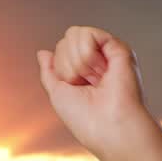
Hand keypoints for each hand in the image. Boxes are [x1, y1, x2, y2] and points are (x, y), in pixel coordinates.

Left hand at [36, 26, 161, 160]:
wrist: (108, 126)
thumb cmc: (85, 119)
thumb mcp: (57, 93)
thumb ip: (49, 72)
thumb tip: (43, 52)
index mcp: (84, 72)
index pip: (61, 50)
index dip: (60, 68)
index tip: (75, 87)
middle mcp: (97, 61)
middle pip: (66, 41)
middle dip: (66, 64)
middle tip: (84, 83)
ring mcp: (108, 53)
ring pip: (75, 34)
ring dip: (76, 61)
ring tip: (93, 78)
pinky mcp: (118, 48)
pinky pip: (89, 33)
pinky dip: (85, 53)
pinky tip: (97, 70)